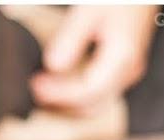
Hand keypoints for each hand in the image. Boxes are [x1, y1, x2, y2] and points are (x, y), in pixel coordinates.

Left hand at [31, 5, 158, 113]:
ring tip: (43, 89)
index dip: (60, 94)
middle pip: (92, 104)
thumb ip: (71, 38)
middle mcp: (128, 71)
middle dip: (61, 103)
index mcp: (123, 58)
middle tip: (35, 90)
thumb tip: (53, 66)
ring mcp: (127, 74)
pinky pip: (98, 96)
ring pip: (95, 104)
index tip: (37, 85)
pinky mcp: (122, 72)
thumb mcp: (90, 11)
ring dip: (68, 103)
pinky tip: (59, 87)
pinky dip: (76, 96)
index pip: (88, 91)